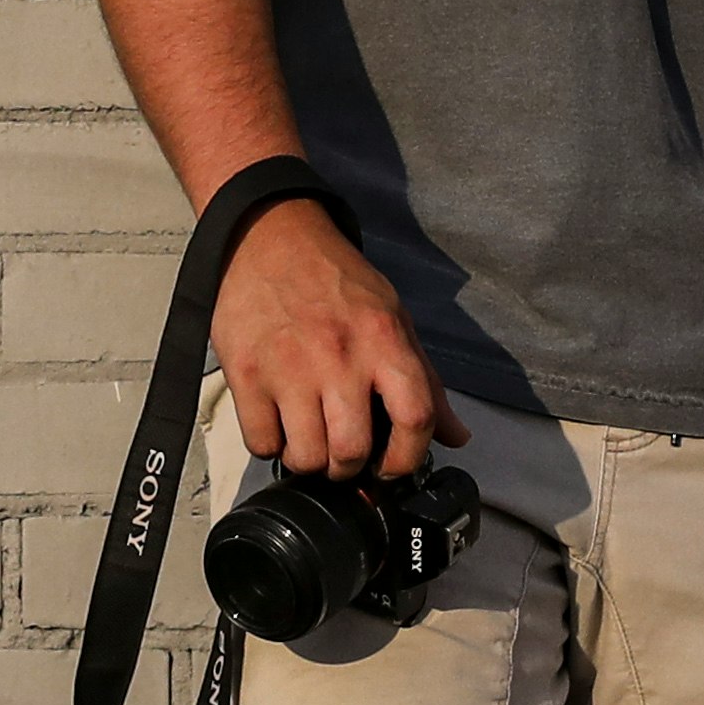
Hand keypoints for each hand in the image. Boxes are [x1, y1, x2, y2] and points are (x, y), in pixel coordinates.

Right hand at [212, 199, 441, 477]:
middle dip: (350, 468)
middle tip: (344, 456)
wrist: (268, 236)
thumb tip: (457, 437)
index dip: (407, 458)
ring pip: (306, 456)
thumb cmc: (335, 281)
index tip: (392, 466)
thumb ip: (425, 381)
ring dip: (309, 461)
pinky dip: (271, 446)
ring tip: (309, 440)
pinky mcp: (246, 373)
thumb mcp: (393, 318)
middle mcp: (339, 356)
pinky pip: (261, 443)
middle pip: (352, 450)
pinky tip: (277, 424)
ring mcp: (289, 368)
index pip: (415, 418)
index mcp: (383, 340)